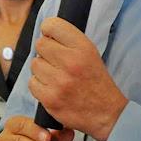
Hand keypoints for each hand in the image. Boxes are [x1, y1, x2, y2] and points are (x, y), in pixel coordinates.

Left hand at [29, 18, 128, 140]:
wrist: (107, 114)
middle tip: (55, 61)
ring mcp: (59, 82)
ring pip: (35, 64)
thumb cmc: (96, 82)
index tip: (50, 35)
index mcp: (83, 48)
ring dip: (42, 69)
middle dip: (45, 51)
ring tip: (56, 76)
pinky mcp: (50, 99)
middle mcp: (71, 62)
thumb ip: (69, 41)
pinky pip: (32, 83)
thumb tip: (45, 31)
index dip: (48, 29)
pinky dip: (39, 85)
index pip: (53, 25)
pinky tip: (52, 88)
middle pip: (40, 44)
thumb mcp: (90, 54)